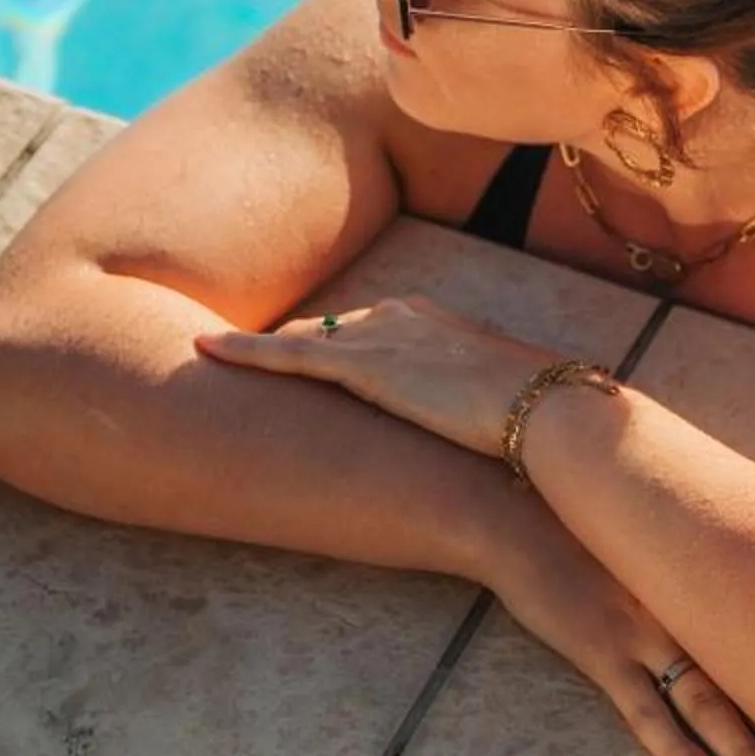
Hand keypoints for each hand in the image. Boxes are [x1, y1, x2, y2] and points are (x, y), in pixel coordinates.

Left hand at [192, 294, 543, 459]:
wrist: (549, 411)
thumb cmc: (542, 417)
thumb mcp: (504, 404)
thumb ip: (480, 409)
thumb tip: (489, 438)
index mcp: (437, 322)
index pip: (368, 326)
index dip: (334, 342)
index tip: (311, 354)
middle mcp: (404, 316)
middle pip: (329, 327)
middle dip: (291, 342)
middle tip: (247, 360)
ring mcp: (381, 338)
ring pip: (301, 339)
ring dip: (260, 350)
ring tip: (213, 358)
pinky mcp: (363, 367)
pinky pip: (287, 356)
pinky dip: (243, 352)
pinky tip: (205, 350)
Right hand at [490, 516, 754, 755]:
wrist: (518, 518)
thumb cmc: (583, 535)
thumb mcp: (648, 548)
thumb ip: (686, 574)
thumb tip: (724, 603)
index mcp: (702, 584)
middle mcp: (685, 607)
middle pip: (750, 678)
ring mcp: (644, 630)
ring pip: (708, 703)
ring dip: (747, 751)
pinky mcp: (601, 648)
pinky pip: (645, 709)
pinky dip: (677, 747)